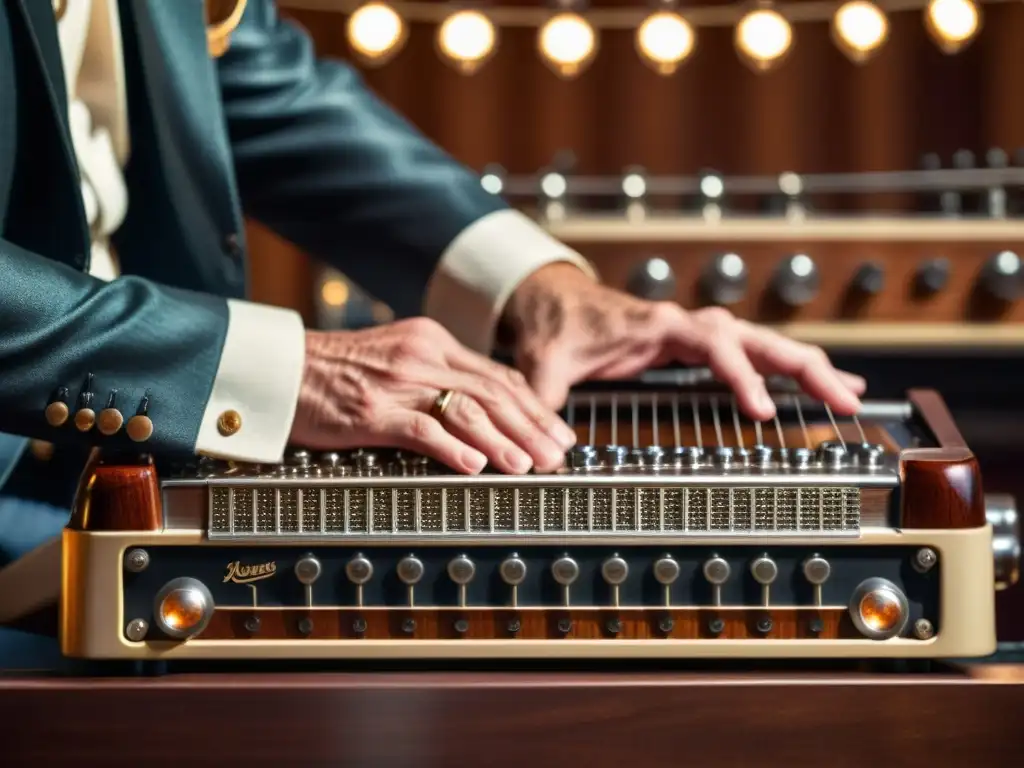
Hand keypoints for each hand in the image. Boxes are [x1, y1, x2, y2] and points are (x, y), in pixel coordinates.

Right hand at [289, 319, 576, 473]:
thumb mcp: (397, 360)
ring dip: (501, 440)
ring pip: (464, 409)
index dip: (533, 406)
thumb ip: (438, 379)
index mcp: (433, 343)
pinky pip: (419, 428)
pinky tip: (474, 465)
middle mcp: (422, 356)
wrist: (281, 367)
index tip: (557, 431)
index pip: (497, 375)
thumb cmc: (336, 372)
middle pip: (491, 392)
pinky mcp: (370, 409)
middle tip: (557, 455)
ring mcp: (396, 383)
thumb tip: (483, 412)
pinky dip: (451, 448)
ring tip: (527, 464)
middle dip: (530, 426)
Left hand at [502, 264, 865, 419]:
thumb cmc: (556, 326)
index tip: (762, 409)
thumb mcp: (545, 364)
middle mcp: (687, 324)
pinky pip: (757, 351)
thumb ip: (544, 398)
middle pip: (759, 339)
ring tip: (853, 395)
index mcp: (657, 325)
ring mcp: (698, 332)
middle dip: (804, 369)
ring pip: (766, 343)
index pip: (713, 344)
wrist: (555, 300)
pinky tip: (821, 383)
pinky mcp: (700, 344)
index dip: (741, 375)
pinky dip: (790, 368)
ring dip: (810, 368)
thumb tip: (542, 443)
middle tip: (846, 401)